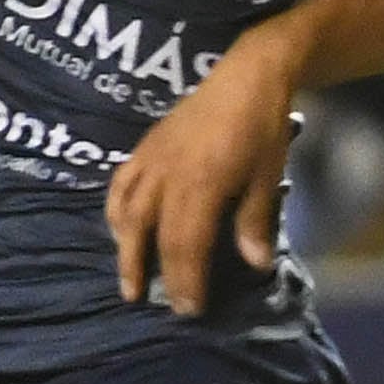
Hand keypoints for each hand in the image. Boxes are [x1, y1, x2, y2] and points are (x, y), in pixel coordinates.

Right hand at [107, 31, 297, 315]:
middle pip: (152, 235)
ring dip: (126, 250)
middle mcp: (168, 175)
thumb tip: (256, 265)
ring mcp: (152, 159)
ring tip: (129, 282)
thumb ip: (256, 221)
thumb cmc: (262, 126)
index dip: (185, 280)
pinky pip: (120, 184)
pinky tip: (118, 229)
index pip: (186, 244)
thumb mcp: (267, 175)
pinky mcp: (145, 146)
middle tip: (161, 306)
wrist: (246, 73)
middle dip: (155, 274)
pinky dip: (115, 211)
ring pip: (127, 212)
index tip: (189, 310)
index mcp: (201, 184)